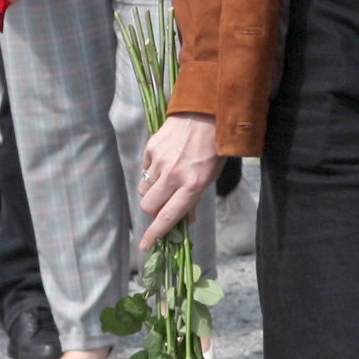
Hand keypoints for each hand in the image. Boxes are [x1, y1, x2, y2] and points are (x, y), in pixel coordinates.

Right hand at [135, 111, 219, 247]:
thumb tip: (185, 218)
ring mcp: (160, 161)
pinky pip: (145, 169)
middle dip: (152, 211)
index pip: (169, 217)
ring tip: (165, 180)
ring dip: (152, 191)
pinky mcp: (151, 148)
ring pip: (144, 189)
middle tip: (161, 206)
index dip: (155, 234)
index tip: (146, 245)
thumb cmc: (214, 147)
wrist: (206, 112)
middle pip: (148, 206)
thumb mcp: (211, 176)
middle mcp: (174, 175)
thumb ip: (194, 198)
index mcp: (193, 185)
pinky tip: (165, 161)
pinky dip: (152, 171)